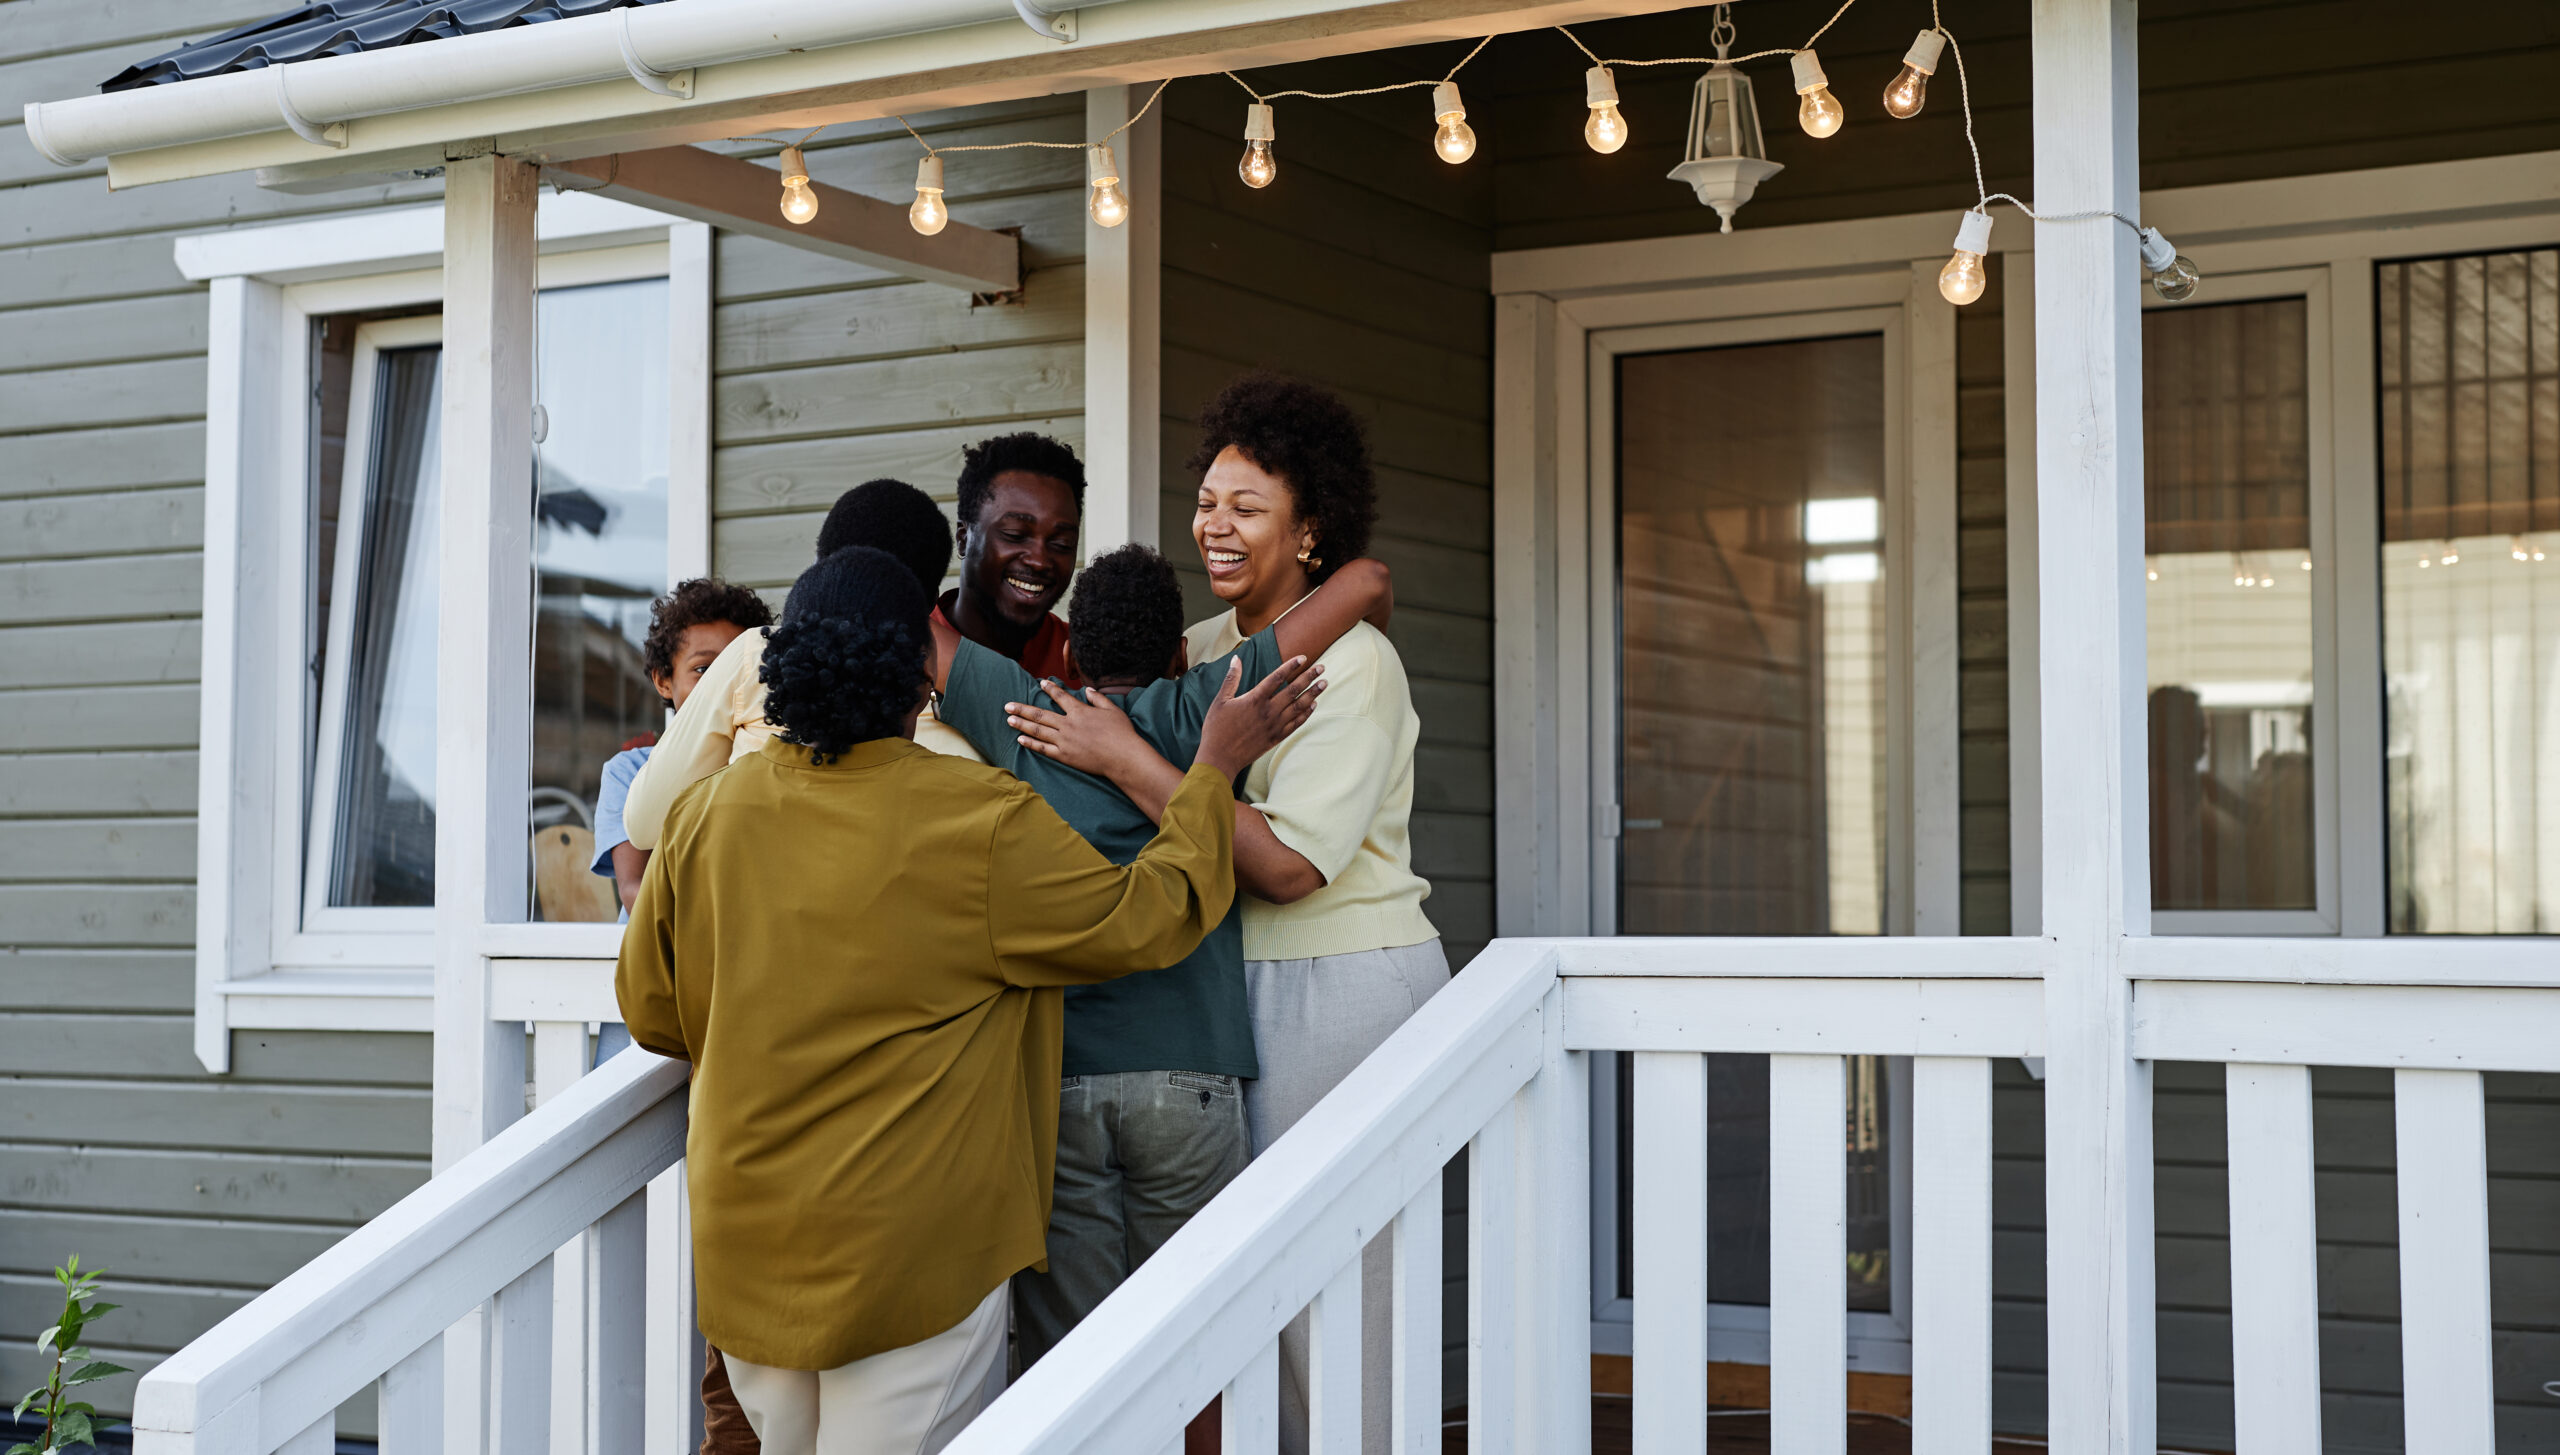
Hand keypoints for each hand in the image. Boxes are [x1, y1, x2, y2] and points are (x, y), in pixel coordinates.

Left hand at [1007, 683, 1152, 778]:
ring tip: (1009, 720)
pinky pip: (1043, 749)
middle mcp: (1068, 724)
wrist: (1122, 756)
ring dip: (1022, 724)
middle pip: (1040, 714)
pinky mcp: (1064, 756)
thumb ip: (1098, 698)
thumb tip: (1088, 690)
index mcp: (1079, 711)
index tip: (1041, 683)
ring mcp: (1064, 741)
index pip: (1060, 696)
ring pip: (1038, 730)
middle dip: (1022, 709)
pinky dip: (1031, 743)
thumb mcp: (1113, 710)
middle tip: (1007, 706)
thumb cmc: (1121, 733)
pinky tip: (1020, 740)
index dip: (1050, 688)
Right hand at [1194, 655, 1323, 779]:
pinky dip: (1306, 714)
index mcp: (1254, 699)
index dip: (1291, 666)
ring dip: (1313, 694)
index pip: (1277, 678)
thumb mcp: (1220, 701)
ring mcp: (1274, 725)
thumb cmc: (1217, 729)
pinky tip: (1314, 705)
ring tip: (1324, 683)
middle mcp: (1268, 711)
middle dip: (1309, 677)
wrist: (1220, 758)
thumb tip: (1236, 659)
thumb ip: (1231, 679)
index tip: (1303, 658)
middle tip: (1322, 668)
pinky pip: (1296, 724)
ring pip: (1298, 706)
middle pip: (1293, 690)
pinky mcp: (1276, 738)